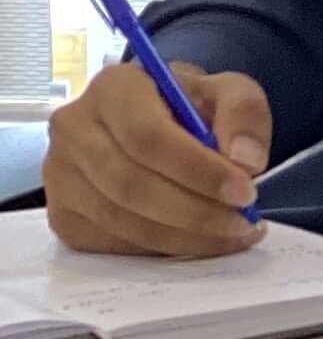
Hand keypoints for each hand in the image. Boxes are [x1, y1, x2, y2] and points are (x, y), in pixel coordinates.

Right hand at [43, 58, 273, 259]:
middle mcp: (74, 129)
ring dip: (185, 237)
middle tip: (243, 222)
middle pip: (132, 185)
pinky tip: (198, 241)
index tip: (244, 192)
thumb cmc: (188, 106)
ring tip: (232, 234)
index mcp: (113, 88)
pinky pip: (113, 244)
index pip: (148, 137)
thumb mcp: (227, 91)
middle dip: (196, 212)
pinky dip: (162, 250)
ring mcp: (60, 176)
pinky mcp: (64, 215)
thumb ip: (244, 114)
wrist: (153, 123)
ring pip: (122, 221)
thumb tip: (245, 161)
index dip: (198, 170)